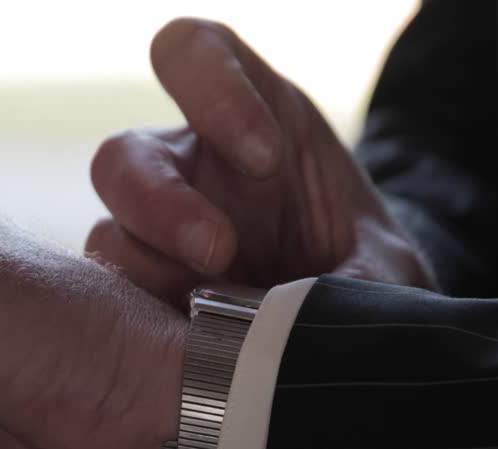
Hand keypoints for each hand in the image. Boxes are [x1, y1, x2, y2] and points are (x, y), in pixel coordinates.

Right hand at [85, 18, 434, 299]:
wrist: (354, 334)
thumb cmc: (369, 275)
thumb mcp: (387, 271)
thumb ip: (360, 283)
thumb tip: (307, 322)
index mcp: (254, 119)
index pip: (197, 55)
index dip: (215, 90)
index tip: (266, 159)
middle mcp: (191, 170)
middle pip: (124, 157)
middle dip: (162, 203)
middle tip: (218, 251)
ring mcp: (159, 239)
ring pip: (110, 238)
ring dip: (150, 275)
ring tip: (205, 311)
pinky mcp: (148, 298)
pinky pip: (119, 306)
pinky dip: (150, 326)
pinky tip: (194, 345)